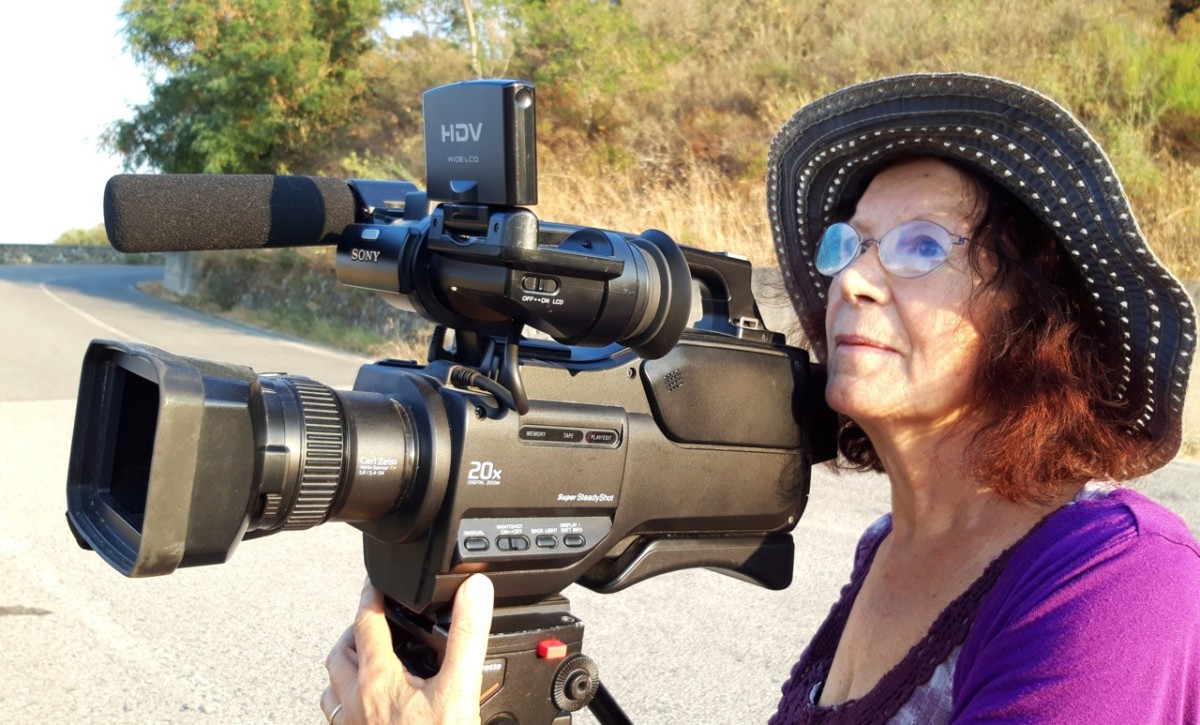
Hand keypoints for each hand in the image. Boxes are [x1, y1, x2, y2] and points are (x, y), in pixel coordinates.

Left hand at [321, 574, 494, 723]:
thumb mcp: (459, 689)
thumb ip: (467, 636)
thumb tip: (474, 592)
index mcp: (377, 680)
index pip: (365, 622)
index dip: (372, 596)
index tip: (376, 582)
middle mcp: (355, 703)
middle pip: (339, 654)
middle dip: (354, 632)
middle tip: (373, 621)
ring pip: (332, 688)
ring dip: (345, 668)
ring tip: (366, 660)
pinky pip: (338, 719)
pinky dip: (348, 703)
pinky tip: (369, 709)